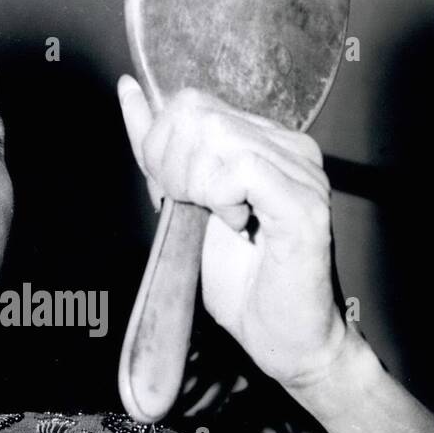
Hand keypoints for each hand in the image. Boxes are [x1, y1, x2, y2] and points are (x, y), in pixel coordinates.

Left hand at [118, 77, 346, 389]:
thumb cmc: (244, 283)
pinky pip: (243, 169)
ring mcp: (302, 171)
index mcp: (266, 141)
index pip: (192, 103)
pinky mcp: (304, 202)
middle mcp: (291, 147)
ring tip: (215, 221)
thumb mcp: (183, 205)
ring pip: (217, 137)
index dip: (161, 147)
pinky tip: (233, 225)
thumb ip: (159, 154)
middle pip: (199, 114)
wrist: (282, 339)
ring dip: (196, 185)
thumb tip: (129, 94)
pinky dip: (219, 197)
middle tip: (191, 210)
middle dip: (172, 165)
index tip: (172, 194)